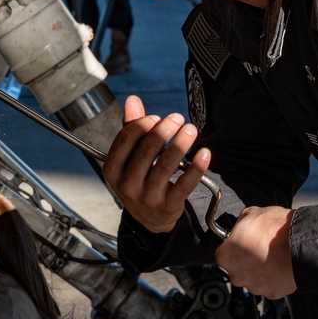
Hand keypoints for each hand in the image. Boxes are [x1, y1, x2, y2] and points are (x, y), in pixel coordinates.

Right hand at [102, 95, 210, 232]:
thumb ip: (131, 127)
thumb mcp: (130, 157)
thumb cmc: (139, 179)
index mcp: (113, 170)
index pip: (126, 138)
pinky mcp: (168, 205)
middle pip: (147, 148)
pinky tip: (204, 152)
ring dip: (182, 142)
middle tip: (178, 118)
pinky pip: (185, 183)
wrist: (150, 218)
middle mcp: (127, 185)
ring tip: (191, 129)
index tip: (157, 117)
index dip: (143, 123)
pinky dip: (197, 166)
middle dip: (165, 129)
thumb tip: (132, 99)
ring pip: (167, 163)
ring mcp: (147, 197)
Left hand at [215, 206, 296, 298]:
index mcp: (226, 256)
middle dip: (245, 260)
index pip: (222, 253)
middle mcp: (237, 275)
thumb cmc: (276, 230)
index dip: (232, 245)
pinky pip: (269, 286)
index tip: (240, 242)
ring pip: (253, 278)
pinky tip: (279, 265)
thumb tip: (242, 224)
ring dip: (259, 270)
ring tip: (272, 256)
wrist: (301, 244)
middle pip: (237, 268)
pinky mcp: (272, 293)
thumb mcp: (251, 213)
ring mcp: (255, 286)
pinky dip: (273, 278)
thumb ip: (240, 223)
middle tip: (258, 248)